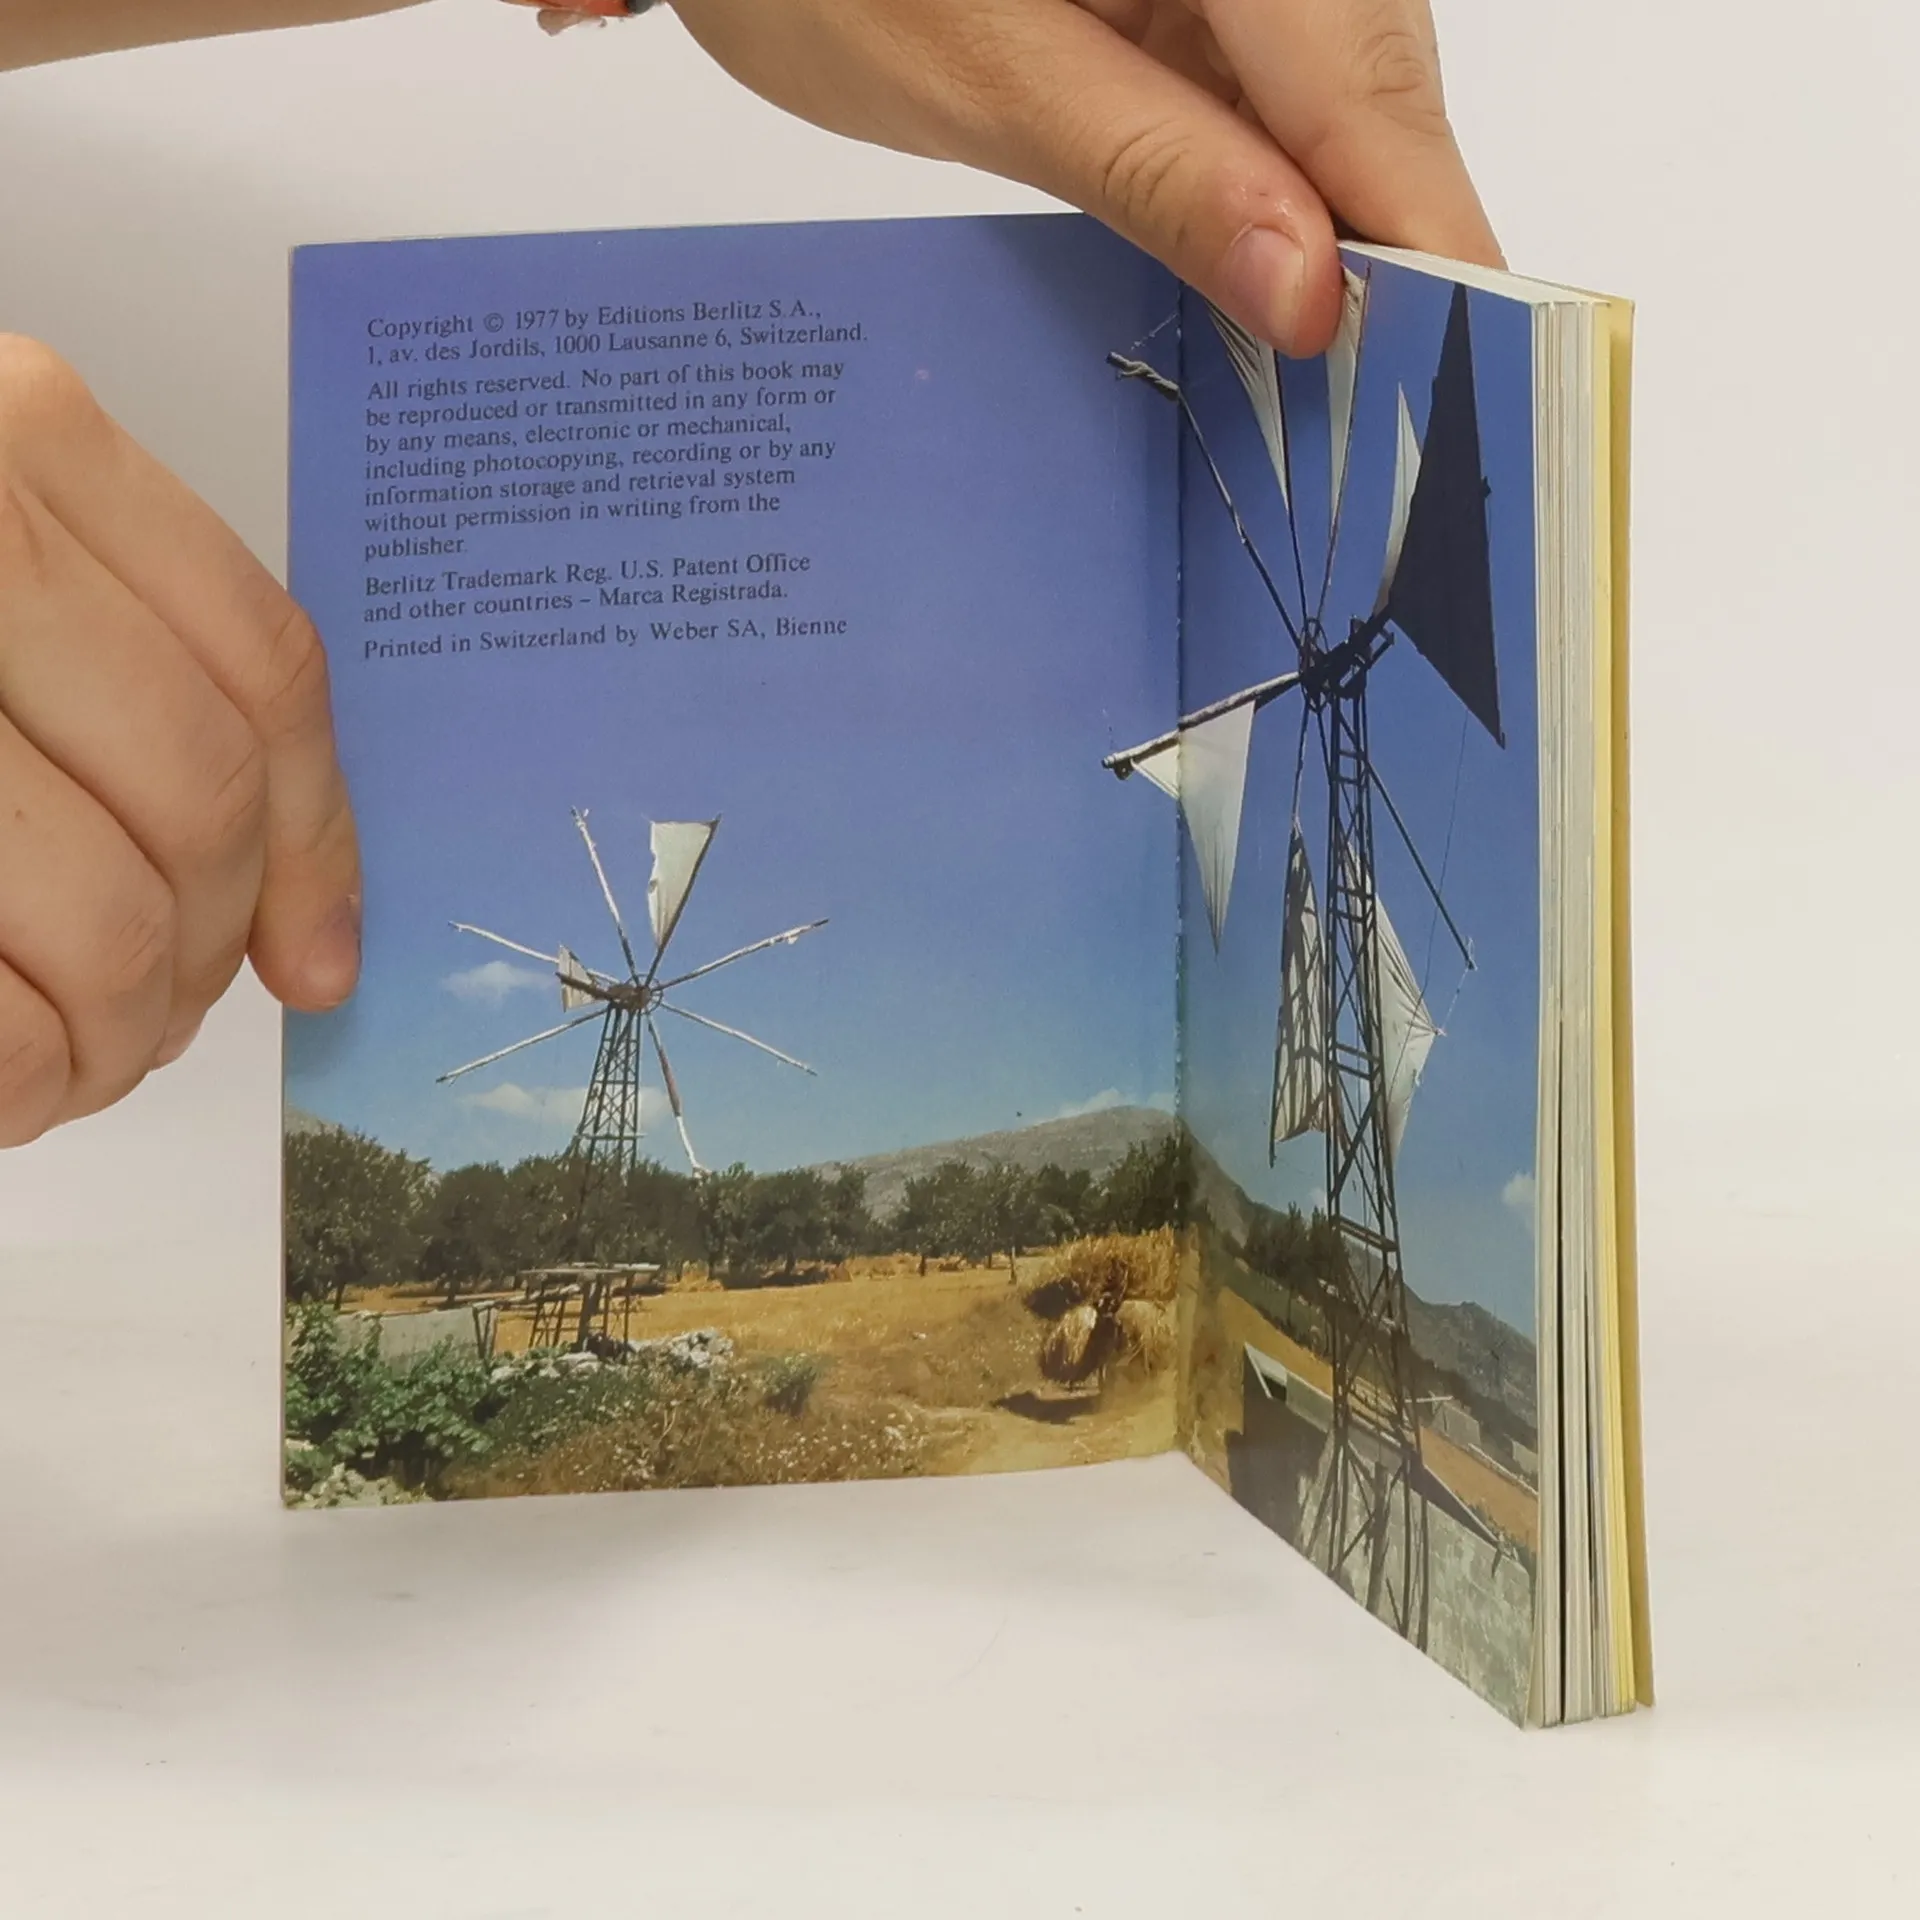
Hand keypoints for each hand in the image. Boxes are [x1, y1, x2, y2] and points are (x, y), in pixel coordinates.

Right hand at [0, 336, 359, 1142]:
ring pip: (106, 915)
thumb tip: (294, 920)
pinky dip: (21, 1078)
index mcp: (21, 441)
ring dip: (115, 1032)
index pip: (262, 669)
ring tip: (77, 1055)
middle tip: (159, 1017)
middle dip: (200, 954)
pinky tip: (11, 1085)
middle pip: (196, 803)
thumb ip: (116, 676)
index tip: (314, 958)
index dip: (314, 843)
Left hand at [670, 0, 1500, 356]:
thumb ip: (1158, 174)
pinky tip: (1262, 285)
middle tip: (1400, 411)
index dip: (1425, 234)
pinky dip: (1270, 195)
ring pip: (1338, 100)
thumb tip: (1307, 293)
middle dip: (1385, 249)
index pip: (1367, 81)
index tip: (1483, 366)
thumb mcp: (989, 78)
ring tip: (1335, 378)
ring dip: (1330, 233)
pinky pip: (1276, 95)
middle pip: (1375, 88)